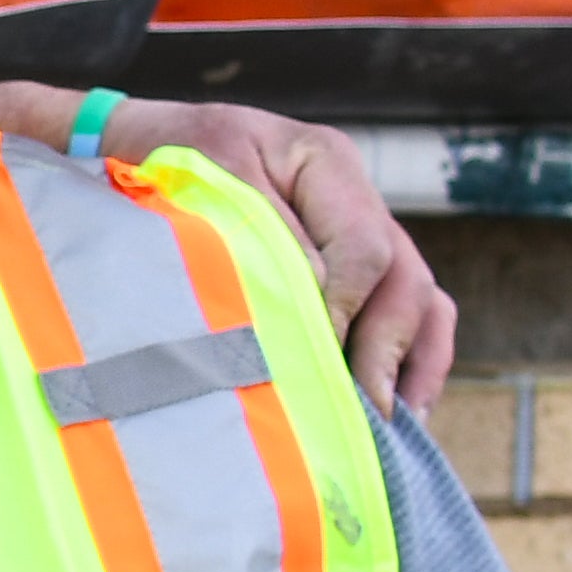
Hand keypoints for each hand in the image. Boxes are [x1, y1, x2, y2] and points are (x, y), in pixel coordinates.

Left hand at [119, 99, 456, 416]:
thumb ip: (263, 230)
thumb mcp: (206, 179)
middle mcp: (360, 198)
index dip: (346, 306)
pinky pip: (413, 315)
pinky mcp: (360, 270)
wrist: (147, 148)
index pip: (364, 247)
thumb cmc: (170, 161)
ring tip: (394, 424)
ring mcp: (368, 233)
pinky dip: (411, 362)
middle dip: (386, 350)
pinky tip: (396, 411)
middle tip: (365, 412)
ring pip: (423, 301)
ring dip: (412, 364)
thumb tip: (320, 294)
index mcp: (327, 162)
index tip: (322, 353)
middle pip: (405, 280)